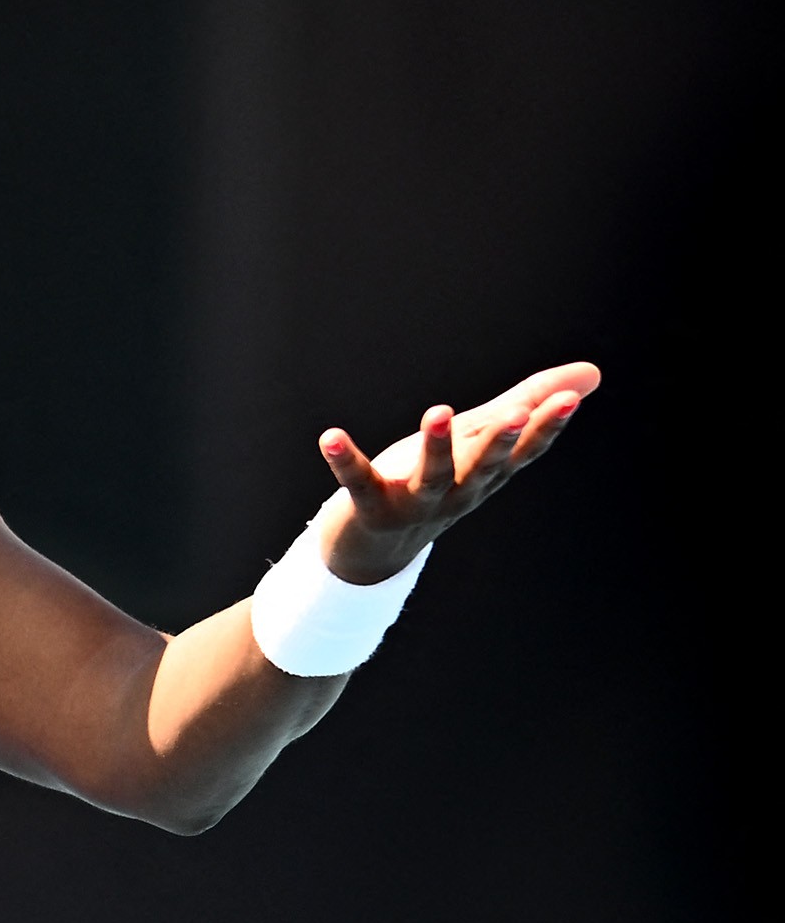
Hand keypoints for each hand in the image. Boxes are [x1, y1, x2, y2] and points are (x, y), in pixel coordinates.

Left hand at [316, 361, 598, 581]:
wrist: (376, 548)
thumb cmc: (435, 480)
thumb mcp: (481, 438)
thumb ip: (530, 402)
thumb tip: (592, 374)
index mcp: (486, 474)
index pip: (523, 452)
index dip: (547, 427)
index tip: (569, 400)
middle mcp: (457, 492)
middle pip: (484, 467)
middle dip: (501, 441)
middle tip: (518, 413)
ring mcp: (414, 503)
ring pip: (431, 476)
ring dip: (436, 446)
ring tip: (438, 411)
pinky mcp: (370, 505)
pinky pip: (358, 481)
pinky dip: (344, 460)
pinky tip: (329, 436)